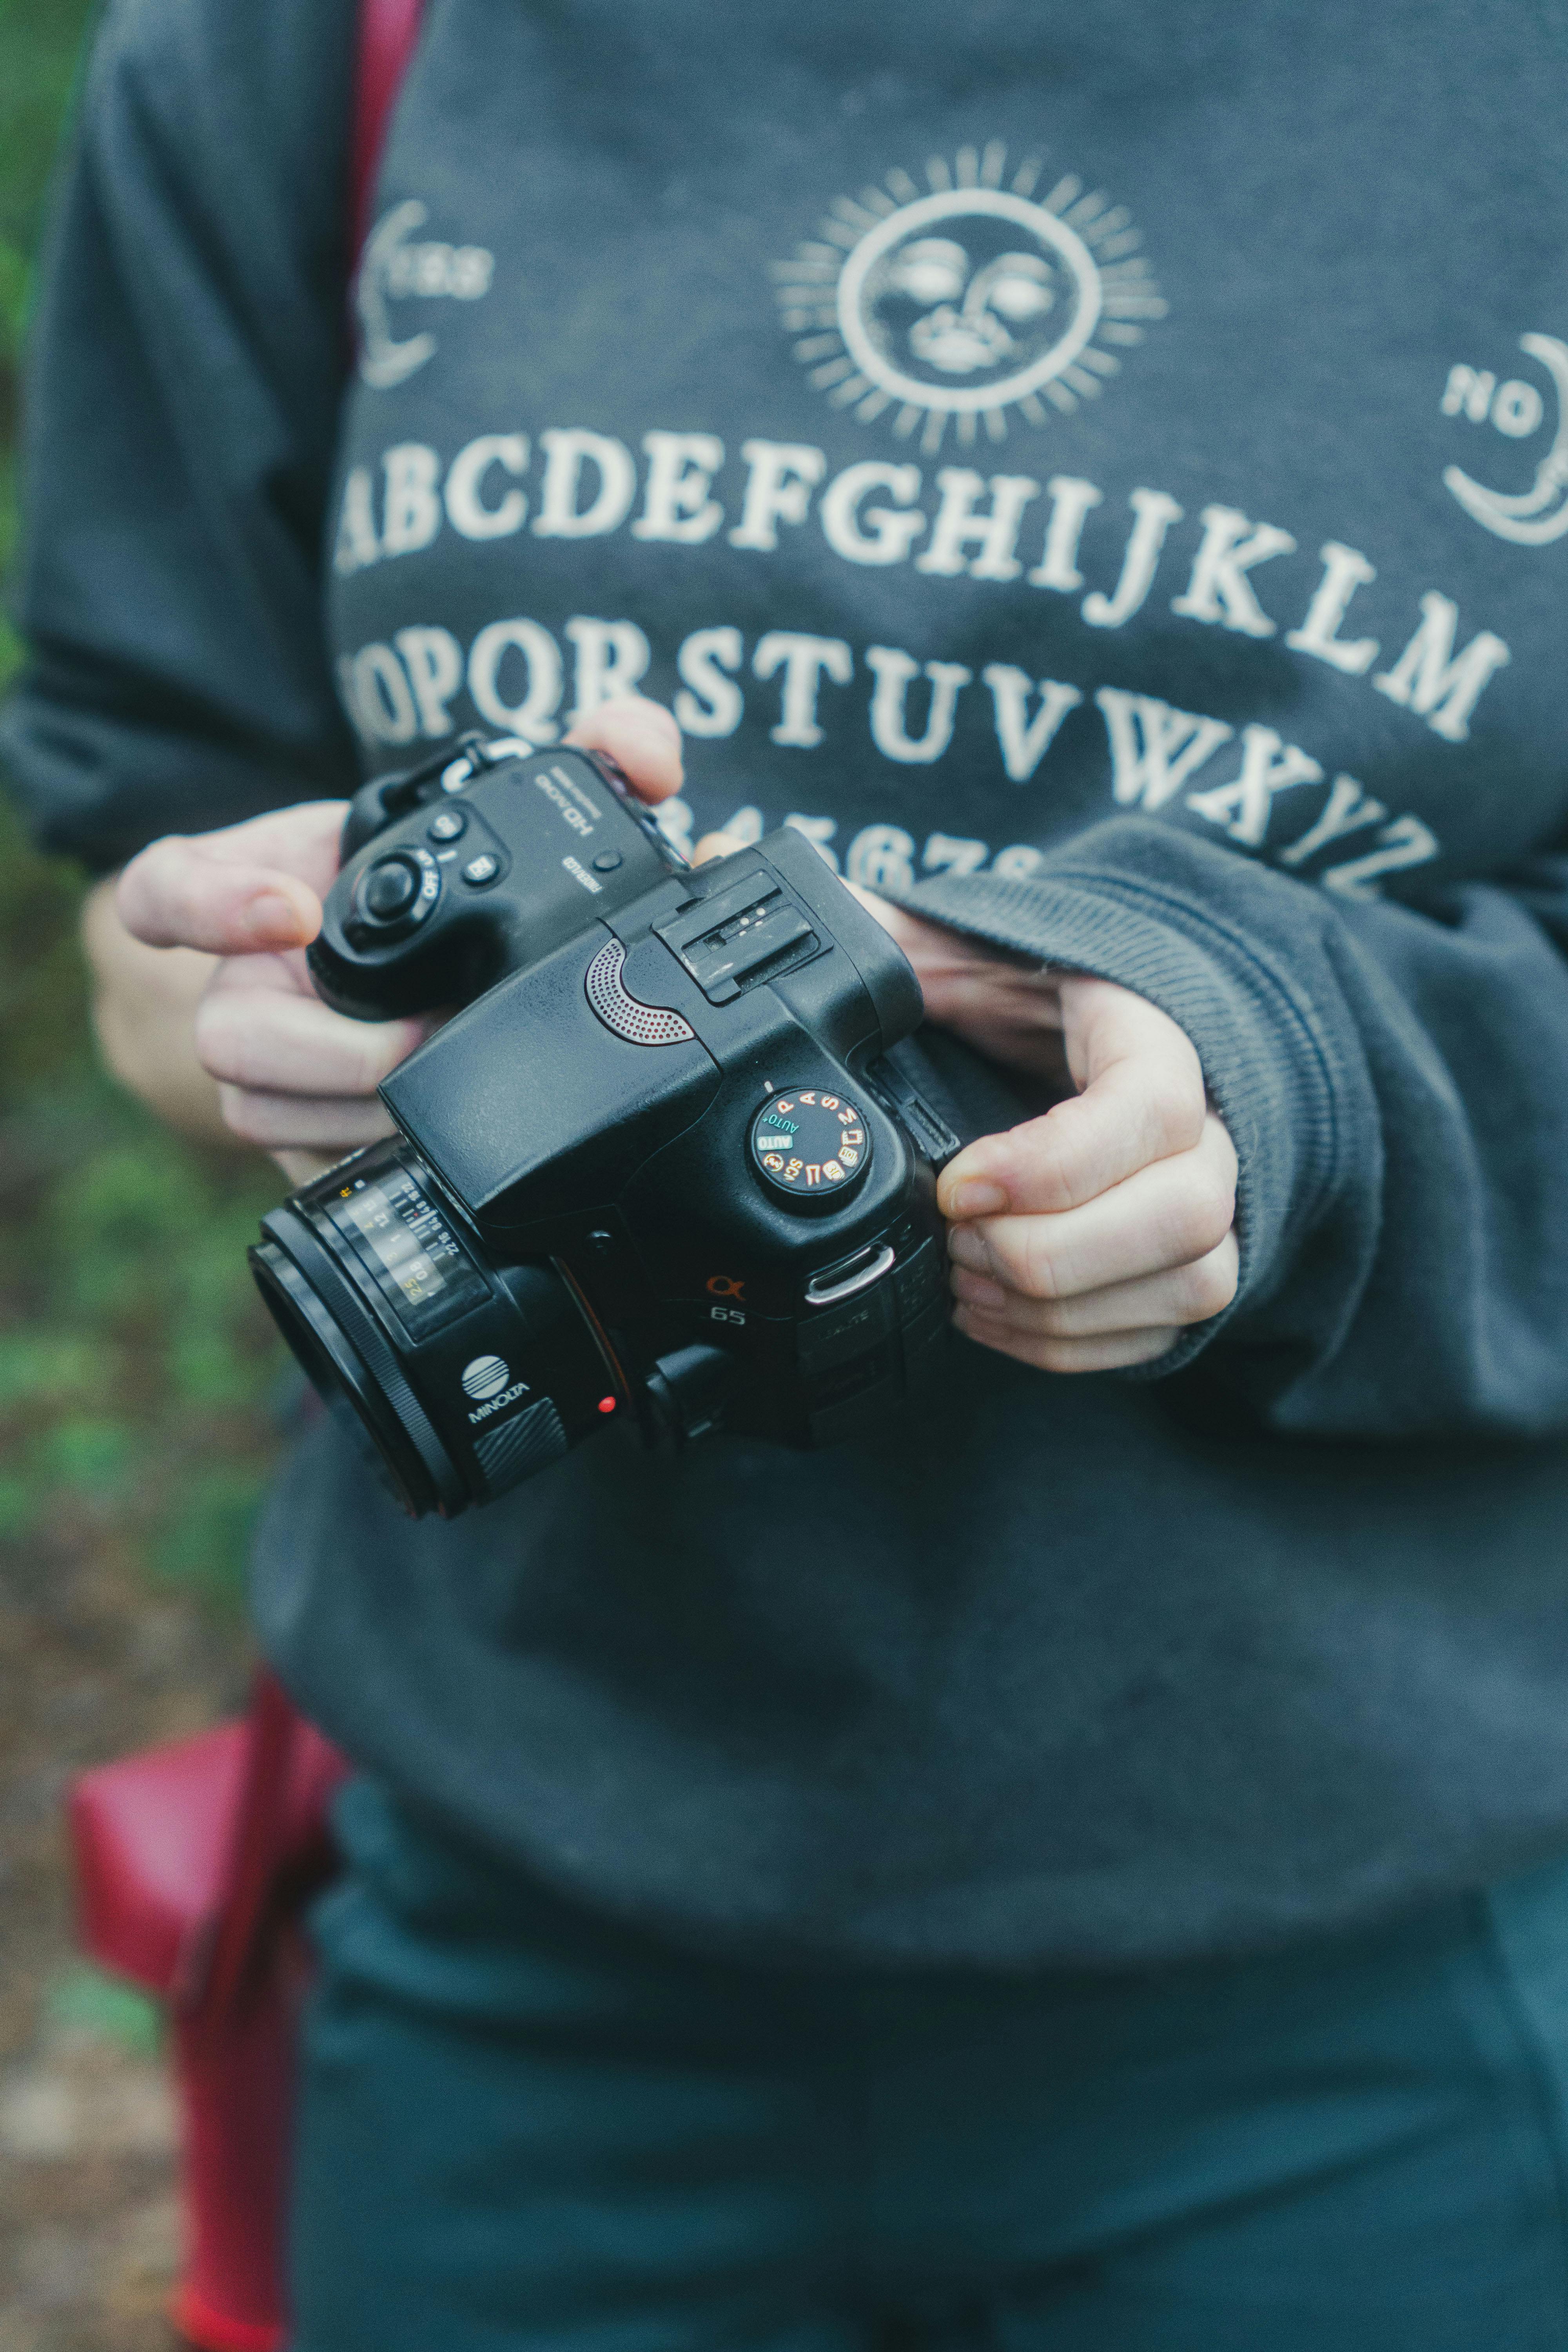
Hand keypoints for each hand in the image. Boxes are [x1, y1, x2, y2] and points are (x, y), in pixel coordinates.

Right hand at [116, 698, 683, 1182]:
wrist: (416, 962)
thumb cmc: (440, 875)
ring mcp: (265, 1070)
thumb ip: (592, 748)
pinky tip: (440, 1149)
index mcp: (264, 888)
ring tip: (445, 1088)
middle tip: (423, 1039)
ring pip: (261, 1114)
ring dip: (354, 1111)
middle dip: (330, 1052)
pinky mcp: (303, 1139)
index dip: (209, 901)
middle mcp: (247, 982)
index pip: (167, 889)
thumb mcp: (501, 800)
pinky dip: (372, 1161)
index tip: (293, 908)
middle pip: (227, 1038)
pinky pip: (309, 1169)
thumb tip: (647, 757)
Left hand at [685, 855, 1238, 1372]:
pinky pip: (1162, 1331)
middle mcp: (1204, 1123)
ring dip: (1062, 1306)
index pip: (1155, 1107)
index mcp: (1149, 1033)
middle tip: (953, 1244)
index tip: (957, 1187)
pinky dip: (1073, 1343)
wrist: (1073, 1034)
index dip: (1058, 1164)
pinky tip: (994, 1317)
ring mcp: (1206, 1201)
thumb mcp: (940, 947)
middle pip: (1187, 1213)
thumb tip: (718, 862)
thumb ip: (856, 920)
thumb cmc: (1011, 991)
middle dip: (1052, 1252)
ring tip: (966, 1284)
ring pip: (1190, 1281)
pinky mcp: (1185, 1268)